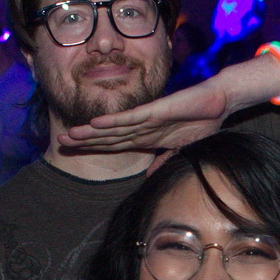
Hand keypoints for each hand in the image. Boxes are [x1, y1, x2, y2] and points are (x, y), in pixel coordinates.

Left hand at [61, 80, 232, 154]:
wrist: (219, 102)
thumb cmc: (202, 123)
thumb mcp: (181, 150)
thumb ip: (163, 161)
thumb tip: (148, 177)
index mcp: (146, 136)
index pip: (114, 143)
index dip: (93, 147)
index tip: (74, 151)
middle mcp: (142, 126)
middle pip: (107, 136)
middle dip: (84, 140)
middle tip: (60, 143)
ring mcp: (147, 118)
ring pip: (113, 127)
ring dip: (91, 131)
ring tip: (70, 134)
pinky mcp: (156, 110)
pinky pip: (131, 117)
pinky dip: (113, 121)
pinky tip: (96, 123)